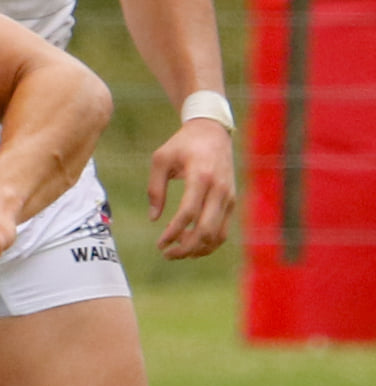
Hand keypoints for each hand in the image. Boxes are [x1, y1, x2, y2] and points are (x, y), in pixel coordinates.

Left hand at [148, 118, 234, 258]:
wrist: (213, 131)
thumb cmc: (182, 145)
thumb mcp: (161, 159)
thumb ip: (155, 189)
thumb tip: (153, 219)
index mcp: (201, 176)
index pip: (188, 213)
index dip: (173, 233)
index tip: (159, 244)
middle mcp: (219, 188)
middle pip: (206, 230)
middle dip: (185, 248)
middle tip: (166, 254)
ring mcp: (229, 196)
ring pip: (218, 235)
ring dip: (197, 249)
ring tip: (176, 251)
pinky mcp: (232, 201)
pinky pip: (224, 230)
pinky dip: (208, 243)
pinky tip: (190, 244)